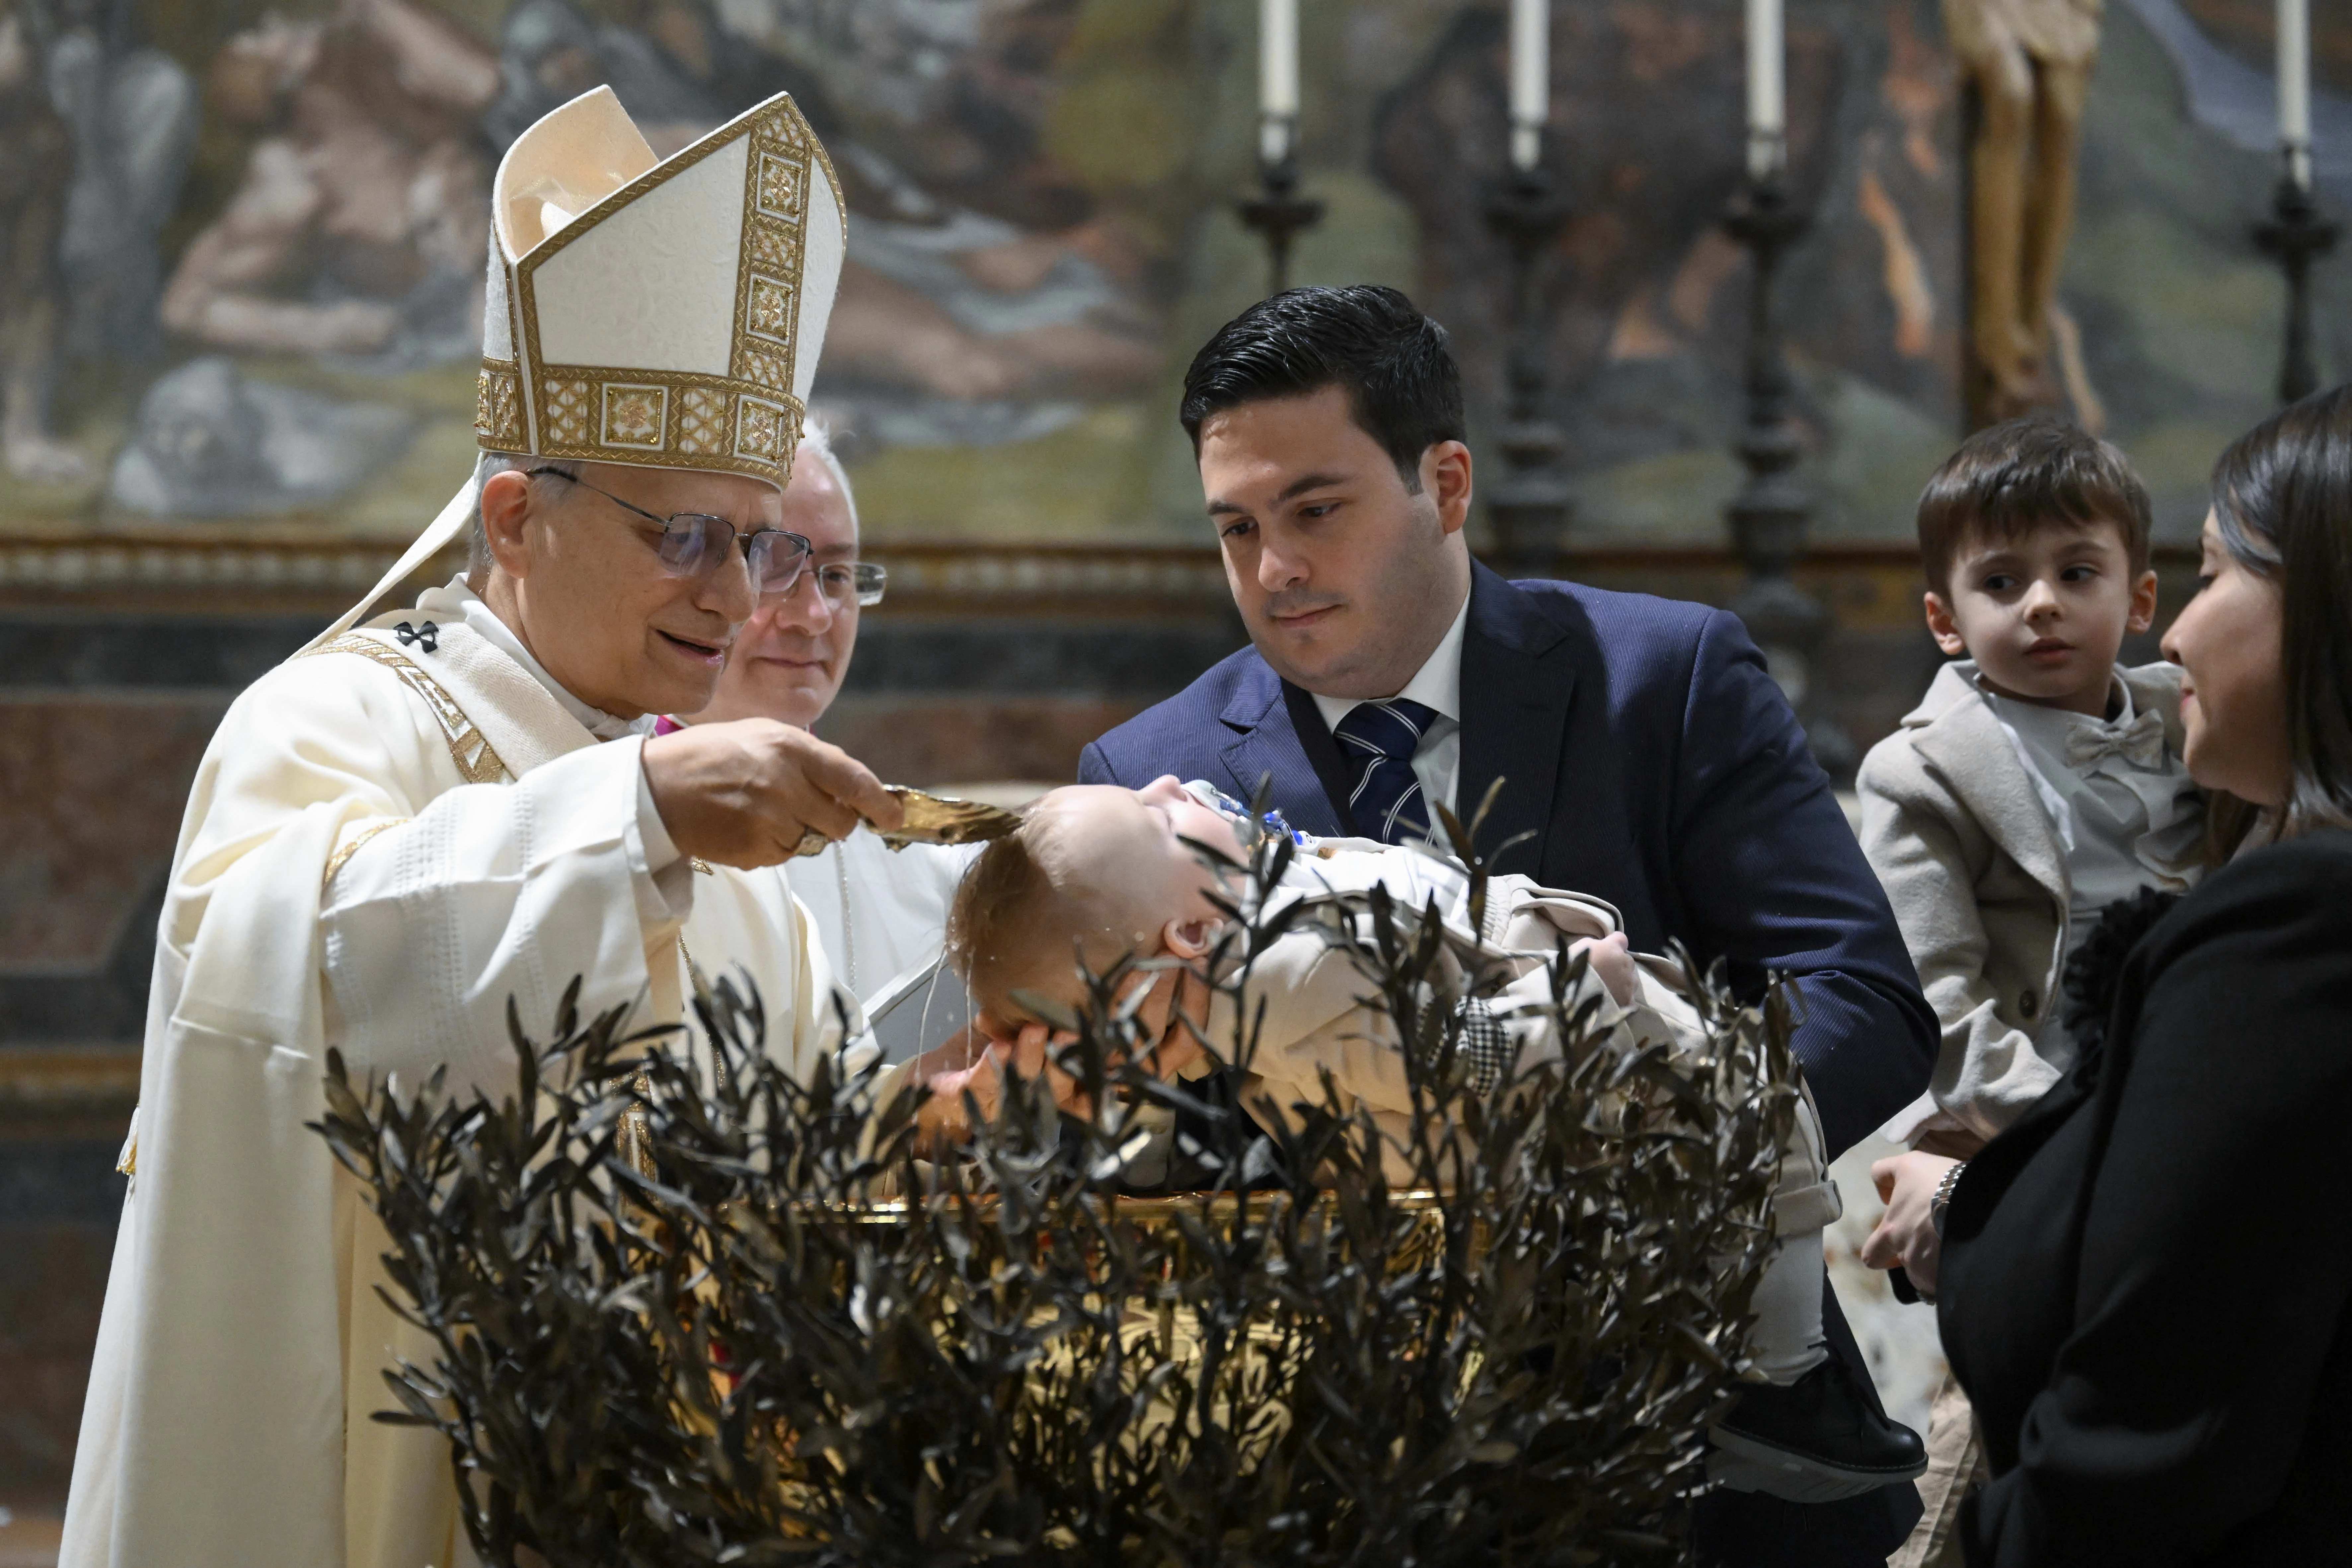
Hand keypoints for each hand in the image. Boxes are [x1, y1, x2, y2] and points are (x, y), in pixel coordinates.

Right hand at [642, 718, 903, 868]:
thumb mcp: (761, 735)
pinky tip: (743, 827)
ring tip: (757, 812)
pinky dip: (771, 847)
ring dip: (796, 833)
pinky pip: (782, 857)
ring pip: (810, 842)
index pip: (854, 780)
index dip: (881, 802)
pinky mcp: (752, 850)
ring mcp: (769, 819)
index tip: (894, 816)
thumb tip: (850, 785)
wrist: (651, 788)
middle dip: (833, 822)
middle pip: (840, 821)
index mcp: (791, 747)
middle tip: (804, 811)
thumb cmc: (708, 756)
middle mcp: (786, 783)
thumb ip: (807, 756)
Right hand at [1567, 932, 1636, 1006]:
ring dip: (1623, 981)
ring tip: (1608, 988)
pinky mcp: (1628, 1000)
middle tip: (1604, 972)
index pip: (1621, 939)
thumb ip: (1595, 945)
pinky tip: (1613, 1001)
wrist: (1575, 994)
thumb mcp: (1580, 946)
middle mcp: (1625, 963)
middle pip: (1627, 960)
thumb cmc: (1574, 966)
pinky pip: (1630, 998)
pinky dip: (1623, 999)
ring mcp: (1629, 983)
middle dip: (1618, 964)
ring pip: (1631, 980)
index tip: (1608, 948)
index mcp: (1613, 948)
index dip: (1615, 943)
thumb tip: (1600, 948)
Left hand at [1860, 1150, 1961, 1296]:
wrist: (1983, 1200)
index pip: (1872, 1256)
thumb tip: (1882, 1194)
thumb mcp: (1907, 1164)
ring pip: (1932, 1278)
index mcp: (1891, 1233)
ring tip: (1958, 1248)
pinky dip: (1959, 1276)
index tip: (1898, 1239)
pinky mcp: (1958, 1280)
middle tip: (1935, 1245)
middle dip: (1918, 1262)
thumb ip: (1884, 1173)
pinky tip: (1971, 1260)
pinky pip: (1953, 1285)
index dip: (1881, 1252)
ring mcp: (1935, 1272)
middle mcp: (1910, 1258)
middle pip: (1908, 1270)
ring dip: (1940, 1268)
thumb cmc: (1940, 1180)